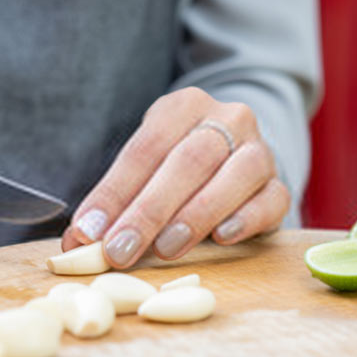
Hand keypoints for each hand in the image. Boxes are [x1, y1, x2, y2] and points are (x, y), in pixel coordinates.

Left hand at [61, 87, 289, 267]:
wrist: (234, 161)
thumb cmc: (177, 170)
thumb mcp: (143, 172)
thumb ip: (115, 202)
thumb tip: (77, 243)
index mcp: (184, 106)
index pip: (145, 148)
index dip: (114, 191)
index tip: (88, 231)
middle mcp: (227, 119)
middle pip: (190, 160)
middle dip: (149, 209)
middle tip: (120, 249)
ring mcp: (259, 149)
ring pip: (235, 175)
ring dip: (196, 215)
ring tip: (165, 249)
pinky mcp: (279, 184)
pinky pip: (272, 198)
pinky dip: (246, 219)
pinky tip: (222, 237)